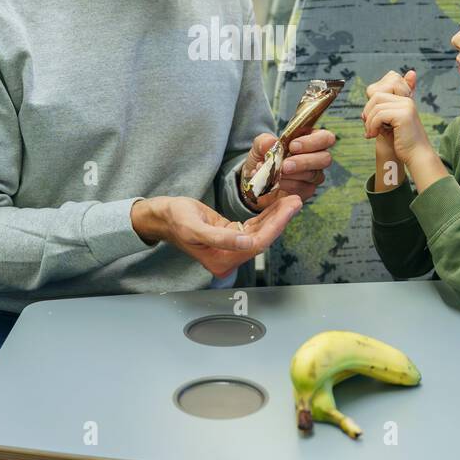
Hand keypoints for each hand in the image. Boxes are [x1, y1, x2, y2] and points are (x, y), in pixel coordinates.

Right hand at [131, 195, 302, 278]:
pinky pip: (253, 227)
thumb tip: (246, 243)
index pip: (256, 243)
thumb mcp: (194, 226)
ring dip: (276, 216)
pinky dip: (266, 216)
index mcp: (221, 260)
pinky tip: (278, 205)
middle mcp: (229, 258)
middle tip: (297, 200)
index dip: (276, 226)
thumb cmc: (174, 219)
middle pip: (262, 238)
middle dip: (281, 219)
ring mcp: (231, 249)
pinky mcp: (231, 237)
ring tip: (292, 199)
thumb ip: (221, 238)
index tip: (290, 208)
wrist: (161, 217)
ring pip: (260, 232)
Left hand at [239, 128, 335, 208]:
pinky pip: (303, 188)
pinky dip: (288, 184)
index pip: (325, 138)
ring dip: (294, 174)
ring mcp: (314, 175)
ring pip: (314, 175)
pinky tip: (276, 182)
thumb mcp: (259, 147)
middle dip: (305, 161)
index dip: (313, 142)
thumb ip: (264, 141)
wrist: (256, 180)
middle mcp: (316, 157)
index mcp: (310, 139)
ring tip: (277, 173)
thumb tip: (272, 142)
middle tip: (286, 165)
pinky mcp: (307, 190)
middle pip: (325, 158)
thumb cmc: (263, 158)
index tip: (292, 146)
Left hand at [363, 70, 416, 155]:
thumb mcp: (388, 127)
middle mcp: (407, 101)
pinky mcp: (404, 115)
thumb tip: (363, 113)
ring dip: (369, 122)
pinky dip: (373, 126)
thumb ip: (379, 118)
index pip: (380, 96)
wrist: (417, 156)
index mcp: (404, 102)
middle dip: (368, 113)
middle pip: (377, 97)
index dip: (370, 108)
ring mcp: (406, 107)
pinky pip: (380, 115)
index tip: (369, 124)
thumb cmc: (403, 144)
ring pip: (377, 107)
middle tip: (368, 129)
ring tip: (371, 134)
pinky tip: (374, 135)